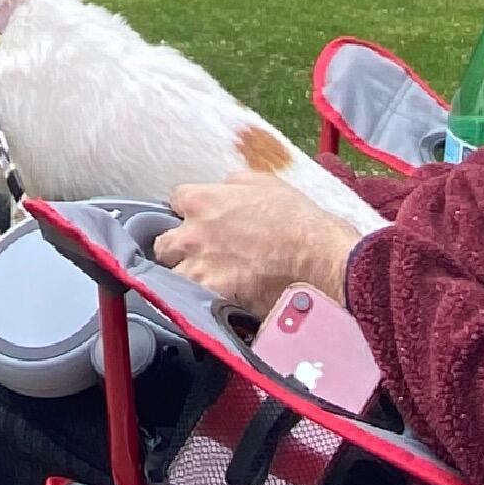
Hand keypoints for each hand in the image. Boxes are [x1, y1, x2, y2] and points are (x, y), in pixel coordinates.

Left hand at [151, 173, 358, 318]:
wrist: (318, 258)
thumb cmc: (297, 219)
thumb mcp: (264, 183)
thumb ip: (233, 184)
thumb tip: (224, 189)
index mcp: (201, 200)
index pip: (175, 200)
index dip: (189, 210)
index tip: (200, 218)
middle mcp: (192, 233)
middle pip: (164, 244)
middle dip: (177, 248)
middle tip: (198, 254)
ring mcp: (200, 267)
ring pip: (173, 276)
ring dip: (187, 278)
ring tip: (207, 283)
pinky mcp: (213, 296)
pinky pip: (194, 301)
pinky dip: (203, 301)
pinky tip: (216, 300)